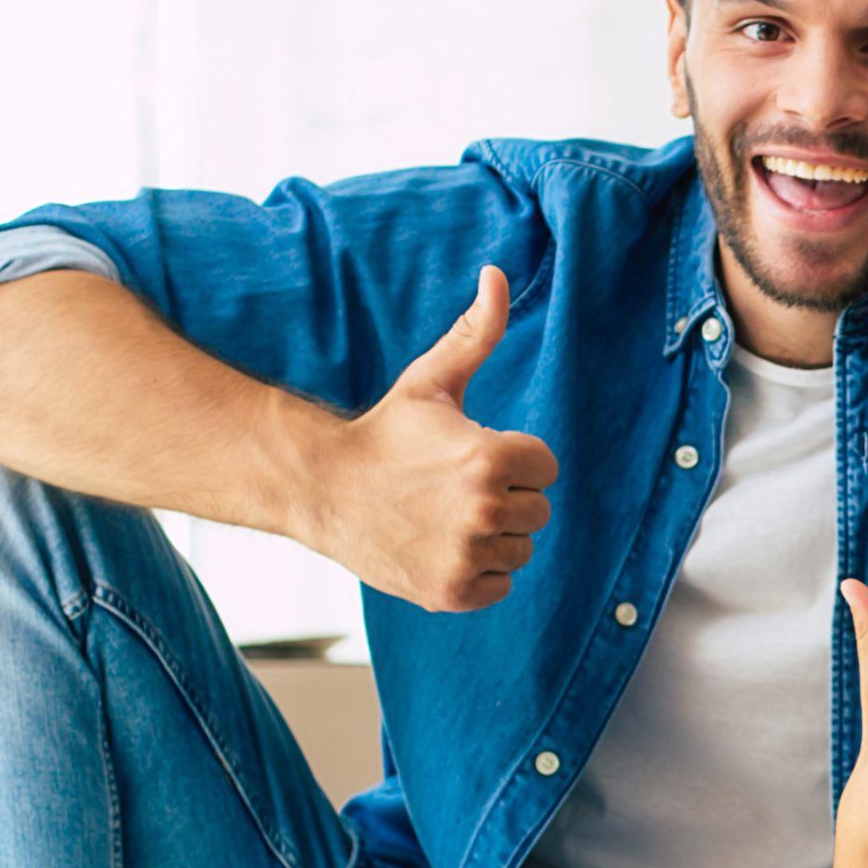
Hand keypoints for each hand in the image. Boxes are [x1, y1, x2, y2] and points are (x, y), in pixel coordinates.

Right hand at [299, 266, 560, 611]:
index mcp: (491, 456)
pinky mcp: (451, 592)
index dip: (512, 457)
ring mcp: (467, 555)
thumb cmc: (384, 432)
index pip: (545, 467)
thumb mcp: (431, 381)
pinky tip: (440, 545)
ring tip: (445, 515)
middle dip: (505, 496)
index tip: (471, 454)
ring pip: (520, 549)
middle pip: (538, 510)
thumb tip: (497, 274)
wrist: (321, 488)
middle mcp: (484, 509)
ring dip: (493, 535)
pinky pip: (499, 585)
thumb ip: (476, 332)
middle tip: (452, 487)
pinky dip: (477, 571)